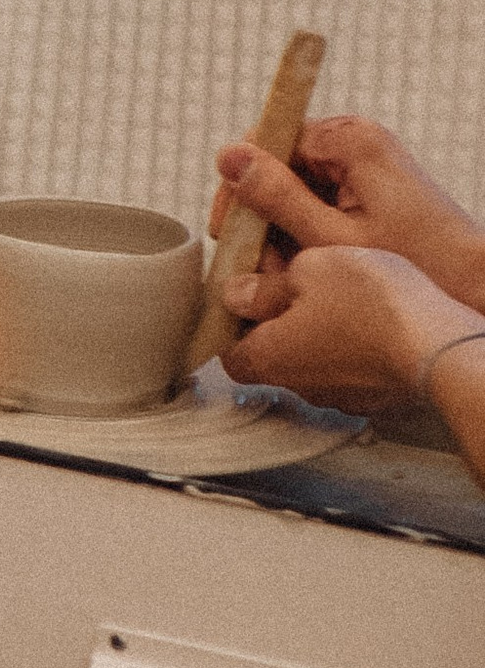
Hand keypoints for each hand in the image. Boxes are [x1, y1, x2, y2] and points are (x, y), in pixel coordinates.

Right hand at [211, 117, 484, 303]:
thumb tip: (229, 157)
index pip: (266, 141)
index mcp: (349, 139)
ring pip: (294, 188)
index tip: (230, 232)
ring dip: (281, 231)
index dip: (241, 187)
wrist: (473, 285)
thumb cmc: (416, 264)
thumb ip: (277, 197)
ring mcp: (363, 162)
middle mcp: (356, 141)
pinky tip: (305, 268)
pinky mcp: (370, 185)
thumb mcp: (331, 238)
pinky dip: (305, 232)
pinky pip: (318, 200)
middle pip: (278, 166)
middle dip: (262, 217)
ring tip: (284, 277)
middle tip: (259, 267)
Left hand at [220, 244, 459, 411]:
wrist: (439, 346)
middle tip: (292, 284)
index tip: (242, 294)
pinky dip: (351, 346)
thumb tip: (240, 293)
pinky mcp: (375, 397)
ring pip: (312, 361)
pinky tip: (367, 318)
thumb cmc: (374, 306)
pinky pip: (350, 369)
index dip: (232, 321)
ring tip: (336, 295)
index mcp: (268, 358)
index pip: (228, 350)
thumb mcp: (310, 269)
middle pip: (270, 354)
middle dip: (276, 321)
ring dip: (316, 332)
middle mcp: (299, 386)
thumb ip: (267, 285)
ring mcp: (339, 396)